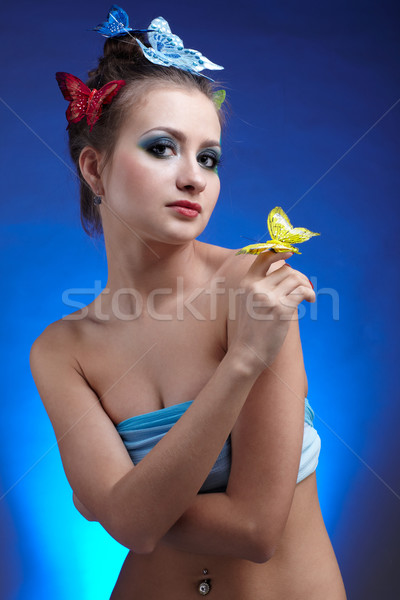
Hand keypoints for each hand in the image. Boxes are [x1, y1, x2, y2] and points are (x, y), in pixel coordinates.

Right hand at [230, 251, 314, 371]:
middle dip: (298, 276)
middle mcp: (256, 287)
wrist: (247, 352)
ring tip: (308, 295)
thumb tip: (286, 273)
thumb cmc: (250, 330)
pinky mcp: (281, 309)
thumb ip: (260, 287)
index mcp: (246, 283)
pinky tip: (310, 301)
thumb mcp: (247, 303)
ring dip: (305, 284)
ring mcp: (268, 298)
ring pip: (295, 279)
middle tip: (303, 286)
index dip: (278, 252)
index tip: (290, 254)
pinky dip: (310, 293)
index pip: (263, 258)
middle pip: (285, 270)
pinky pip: (302, 291)